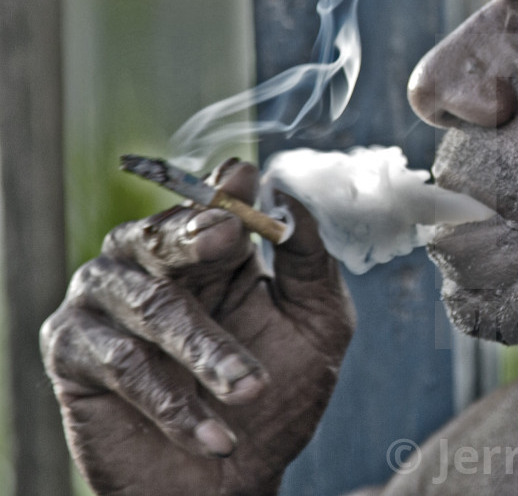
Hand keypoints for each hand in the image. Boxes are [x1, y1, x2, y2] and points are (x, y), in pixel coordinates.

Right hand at [41, 160, 354, 495]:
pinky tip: (215, 435)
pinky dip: (172, 402)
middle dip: (197, 236)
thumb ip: (309, 262)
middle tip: (227, 240)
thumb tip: (287, 197)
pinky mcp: (71, 349)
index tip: (241, 181)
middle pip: (165, 233)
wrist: (234, 484)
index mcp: (211, 249)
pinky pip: (121, 362)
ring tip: (250, 389)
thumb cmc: (276, 399)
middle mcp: (151, 262)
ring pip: (152, 304)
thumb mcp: (316, 324)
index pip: (211, 203)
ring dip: (205, 349)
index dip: (224, 192)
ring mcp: (106, 300)